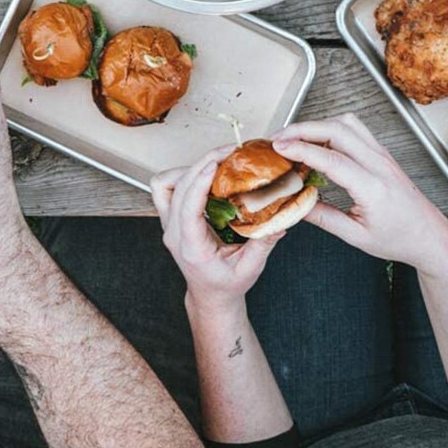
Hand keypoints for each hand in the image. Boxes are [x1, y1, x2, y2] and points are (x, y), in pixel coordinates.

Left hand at [151, 146, 280, 312]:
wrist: (211, 295)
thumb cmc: (228, 284)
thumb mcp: (250, 268)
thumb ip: (264, 243)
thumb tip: (282, 219)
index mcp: (192, 247)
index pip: (187, 210)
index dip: (199, 184)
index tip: (215, 165)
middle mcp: (175, 233)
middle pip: (177, 188)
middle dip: (203, 164)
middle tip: (231, 153)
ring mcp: (170, 224)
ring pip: (166, 185)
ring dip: (190, 167)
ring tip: (218, 161)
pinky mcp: (172, 217)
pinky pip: (165, 188)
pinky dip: (182, 175)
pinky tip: (205, 174)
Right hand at [271, 115, 447, 272]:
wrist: (429, 234)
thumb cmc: (398, 238)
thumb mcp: (356, 236)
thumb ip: (324, 218)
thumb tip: (295, 205)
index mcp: (373, 187)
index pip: (332, 159)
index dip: (302, 149)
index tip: (279, 147)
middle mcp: (380, 164)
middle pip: (340, 129)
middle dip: (305, 128)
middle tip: (279, 138)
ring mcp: (383, 155)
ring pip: (349, 124)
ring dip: (319, 125)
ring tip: (294, 138)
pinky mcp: (383, 154)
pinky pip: (357, 131)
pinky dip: (333, 130)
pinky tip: (318, 143)